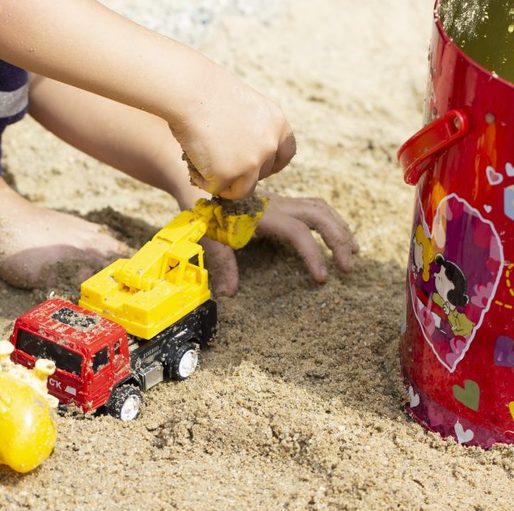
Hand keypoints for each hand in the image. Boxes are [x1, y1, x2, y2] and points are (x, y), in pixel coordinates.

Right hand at [169, 72, 295, 199]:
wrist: (190, 92)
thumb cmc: (208, 92)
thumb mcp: (245, 107)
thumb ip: (253, 130)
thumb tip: (246, 154)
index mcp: (277, 125)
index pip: (285, 155)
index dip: (269, 163)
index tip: (253, 165)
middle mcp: (269, 146)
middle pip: (261, 175)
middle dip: (242, 173)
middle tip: (219, 163)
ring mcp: (251, 163)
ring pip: (241, 190)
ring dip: (225, 183)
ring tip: (204, 167)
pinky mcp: (228, 175)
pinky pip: (215, 188)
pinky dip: (202, 179)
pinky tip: (192, 162)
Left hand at [202, 190, 358, 294]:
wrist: (195, 181)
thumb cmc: (200, 209)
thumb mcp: (207, 236)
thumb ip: (221, 262)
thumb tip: (230, 293)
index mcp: (262, 213)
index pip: (298, 232)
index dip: (313, 254)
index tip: (322, 279)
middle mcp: (276, 204)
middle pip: (319, 215)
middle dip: (339, 240)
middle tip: (348, 268)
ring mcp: (280, 201)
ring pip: (320, 208)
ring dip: (339, 228)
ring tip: (352, 252)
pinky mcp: (280, 202)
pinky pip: (312, 206)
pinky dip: (329, 220)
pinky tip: (333, 236)